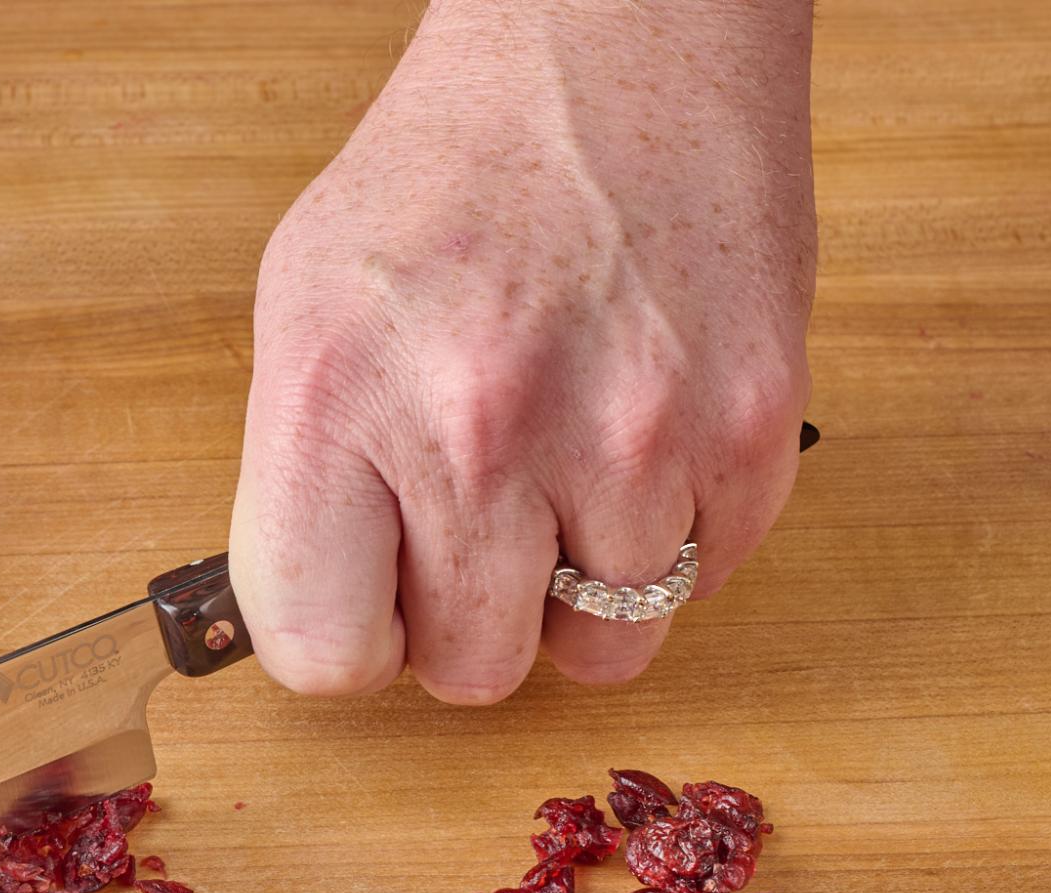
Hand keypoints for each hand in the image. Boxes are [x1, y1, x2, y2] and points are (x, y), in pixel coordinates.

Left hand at [230, 0, 814, 701]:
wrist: (614, 40)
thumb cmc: (447, 172)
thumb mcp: (302, 311)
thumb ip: (302, 484)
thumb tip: (322, 624)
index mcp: (333, 400)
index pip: (321, 653)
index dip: (349, 637)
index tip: (370, 599)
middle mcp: (477, 428)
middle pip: (471, 672)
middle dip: (465, 618)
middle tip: (470, 525)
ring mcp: (628, 433)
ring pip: (602, 649)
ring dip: (575, 584)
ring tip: (559, 466)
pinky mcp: (749, 425)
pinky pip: (702, 582)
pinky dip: (670, 537)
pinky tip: (634, 436)